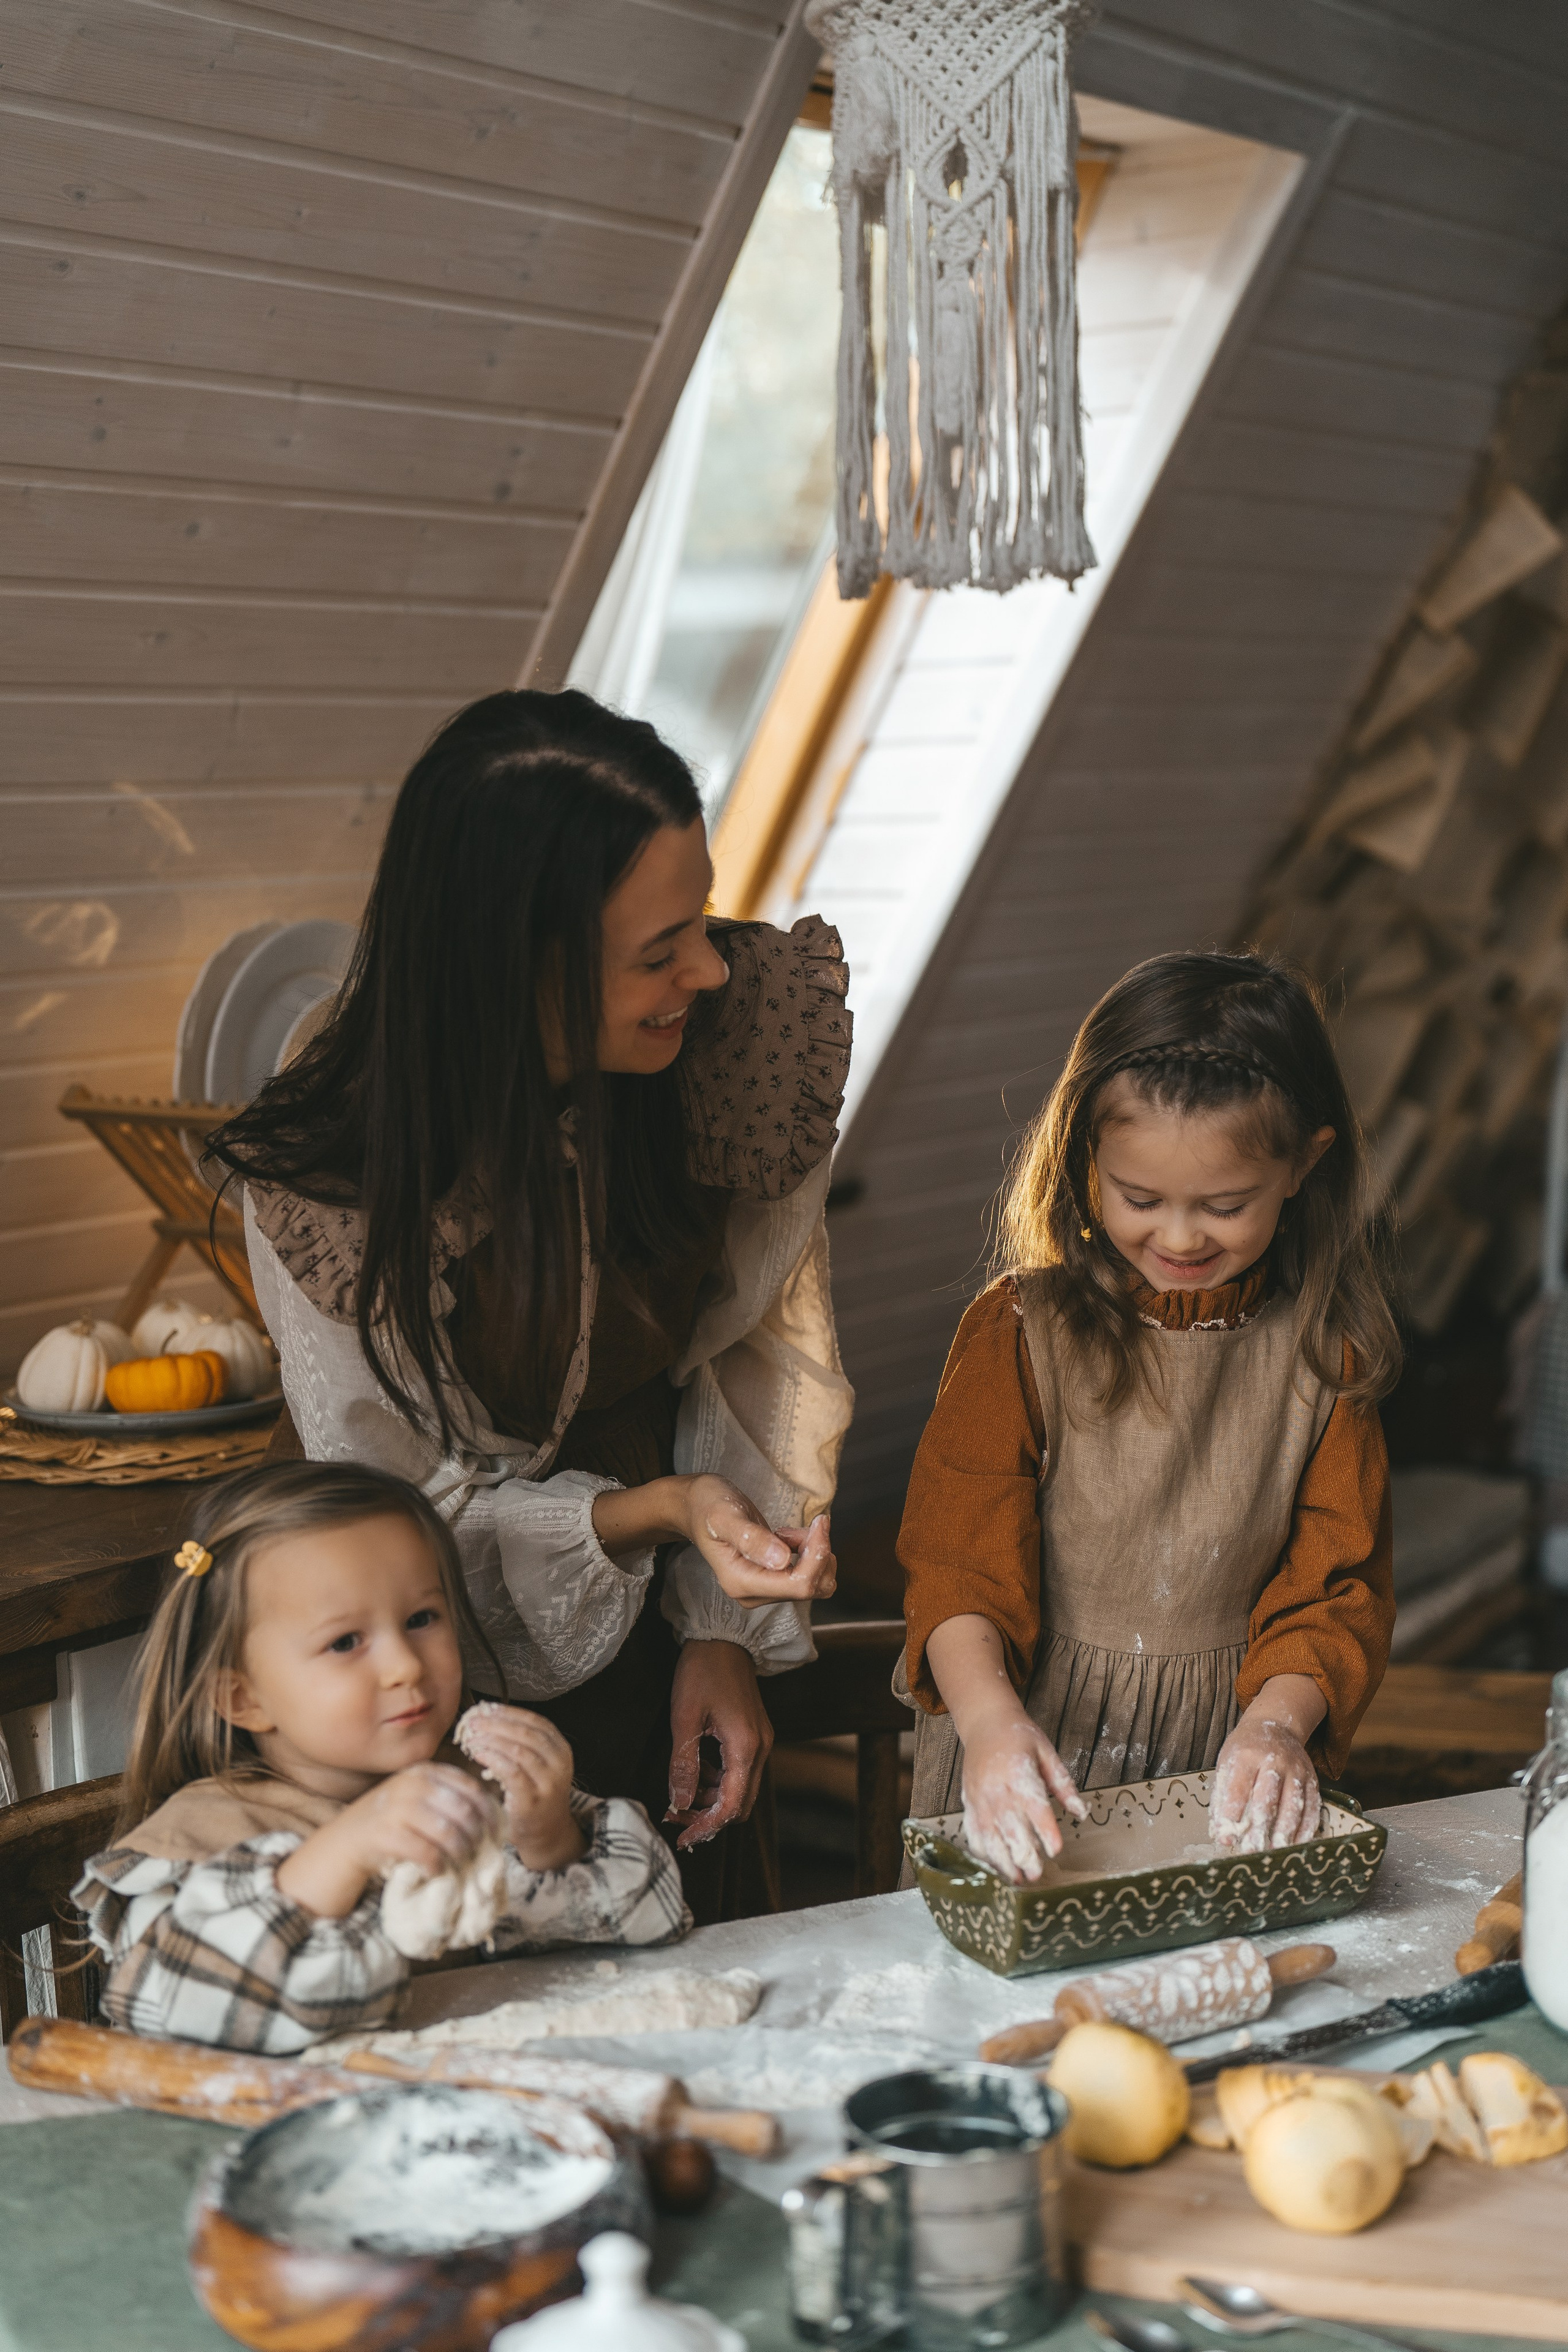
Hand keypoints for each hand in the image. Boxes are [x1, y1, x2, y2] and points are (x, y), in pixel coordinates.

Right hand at [277, 1763, 497, 1917]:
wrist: (342, 1844)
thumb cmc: (387, 1825)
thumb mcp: (417, 1800)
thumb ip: (447, 1799)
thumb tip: (491, 1817)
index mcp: (423, 1771)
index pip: (471, 1787)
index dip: (489, 1812)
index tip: (496, 1833)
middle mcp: (412, 1784)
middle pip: (465, 1812)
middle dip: (478, 1837)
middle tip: (480, 1855)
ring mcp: (397, 1807)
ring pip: (450, 1833)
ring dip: (460, 1854)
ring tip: (460, 1865)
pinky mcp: (385, 1834)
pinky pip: (427, 1852)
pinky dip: (437, 1865)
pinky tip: (436, 1871)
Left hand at [459, 1705, 584, 1870]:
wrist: (546, 1833)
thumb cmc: (534, 1793)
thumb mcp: (537, 1764)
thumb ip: (520, 1743)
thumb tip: (486, 1716)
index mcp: (561, 1749)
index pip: (535, 1721)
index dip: (509, 1712)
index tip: (486, 1708)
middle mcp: (559, 1763)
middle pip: (526, 1733)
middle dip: (496, 1723)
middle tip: (473, 1720)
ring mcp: (547, 1783)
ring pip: (519, 1750)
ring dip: (492, 1739)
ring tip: (471, 1736)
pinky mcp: (531, 1800)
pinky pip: (511, 1772)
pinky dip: (493, 1758)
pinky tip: (478, 1753)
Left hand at [666, 1639, 772, 1849]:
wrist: (723, 1637)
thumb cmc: (701, 1671)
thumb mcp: (684, 1718)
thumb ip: (684, 1765)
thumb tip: (679, 1804)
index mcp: (745, 1746)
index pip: (731, 1806)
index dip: (707, 1827)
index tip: (682, 1836)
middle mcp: (760, 1748)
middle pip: (740, 1803)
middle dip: (709, 1817)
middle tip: (677, 1818)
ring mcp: (760, 1741)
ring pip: (740, 1789)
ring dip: (712, 1800)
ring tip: (680, 1796)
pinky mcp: (754, 1734)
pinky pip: (739, 1771)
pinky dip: (718, 1781)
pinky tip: (696, 1772)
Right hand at [682, 1480, 837, 1610]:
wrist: (696, 1507)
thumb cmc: (708, 1506)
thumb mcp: (725, 1516)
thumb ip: (752, 1539)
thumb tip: (783, 1560)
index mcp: (742, 1582)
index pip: (799, 1585)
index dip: (818, 1556)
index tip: (820, 1522)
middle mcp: (754, 1593)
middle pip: (810, 1587)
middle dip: (819, 1553)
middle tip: (812, 1522)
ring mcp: (764, 1589)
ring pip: (815, 1584)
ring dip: (816, 1554)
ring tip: (792, 1530)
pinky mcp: (772, 1580)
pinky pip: (807, 1576)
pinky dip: (810, 1554)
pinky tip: (789, 1536)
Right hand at [959, 1712, 1085, 1882]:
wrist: (984, 1724)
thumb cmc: (1019, 1737)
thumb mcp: (1047, 1753)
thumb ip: (1064, 1785)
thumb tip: (1081, 1811)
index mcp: (1021, 1777)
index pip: (1036, 1809)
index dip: (1046, 1832)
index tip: (1055, 1850)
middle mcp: (998, 1792)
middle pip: (1011, 1830)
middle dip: (1024, 1856)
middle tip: (1037, 1876)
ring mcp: (980, 1800)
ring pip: (989, 1838)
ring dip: (1002, 1861)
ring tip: (1016, 1879)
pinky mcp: (969, 1805)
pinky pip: (973, 1834)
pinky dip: (983, 1853)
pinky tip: (995, 1865)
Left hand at [1210, 1712, 1321, 1851]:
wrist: (1276, 1725)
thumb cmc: (1246, 1749)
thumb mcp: (1227, 1762)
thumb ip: (1221, 1796)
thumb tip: (1218, 1832)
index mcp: (1247, 1755)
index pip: (1238, 1787)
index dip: (1232, 1814)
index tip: (1226, 1837)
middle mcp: (1274, 1760)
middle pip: (1267, 1797)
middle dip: (1259, 1826)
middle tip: (1251, 1850)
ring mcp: (1296, 1769)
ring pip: (1293, 1803)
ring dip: (1285, 1830)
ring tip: (1276, 1851)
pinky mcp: (1312, 1778)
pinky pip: (1313, 1805)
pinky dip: (1307, 1827)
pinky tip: (1297, 1843)